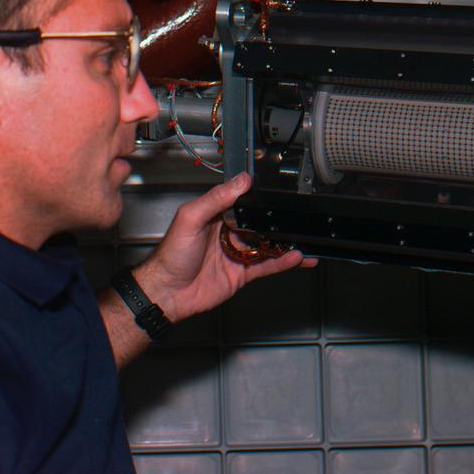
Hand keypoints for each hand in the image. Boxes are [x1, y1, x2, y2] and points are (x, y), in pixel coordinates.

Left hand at [134, 172, 316, 322]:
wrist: (168, 292)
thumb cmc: (170, 255)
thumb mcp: (190, 218)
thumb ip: (216, 199)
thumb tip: (240, 181)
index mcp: (214, 215)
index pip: (241, 201)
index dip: (259, 197)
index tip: (278, 191)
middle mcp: (227, 233)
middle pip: (258, 223)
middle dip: (277, 220)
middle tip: (298, 215)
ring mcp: (235, 254)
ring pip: (266, 246)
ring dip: (285, 242)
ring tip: (306, 237)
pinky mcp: (240, 274)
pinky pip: (266, 266)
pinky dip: (282, 263)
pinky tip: (297, 258)